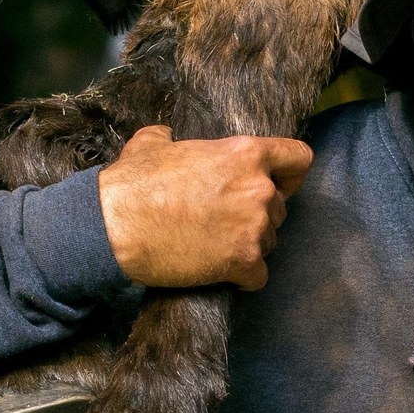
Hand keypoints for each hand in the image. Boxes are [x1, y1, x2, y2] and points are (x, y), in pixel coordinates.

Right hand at [97, 125, 312, 290]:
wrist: (114, 227)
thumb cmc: (132, 183)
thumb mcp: (153, 143)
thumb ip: (172, 136)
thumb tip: (168, 135)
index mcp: (246, 154)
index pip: (299, 160)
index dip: (288, 175)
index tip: (277, 185)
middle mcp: (259, 190)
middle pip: (281, 207)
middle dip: (258, 215)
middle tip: (225, 220)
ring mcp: (254, 228)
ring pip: (270, 242)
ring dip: (249, 245)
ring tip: (215, 244)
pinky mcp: (243, 263)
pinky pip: (258, 276)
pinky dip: (242, 277)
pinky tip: (219, 270)